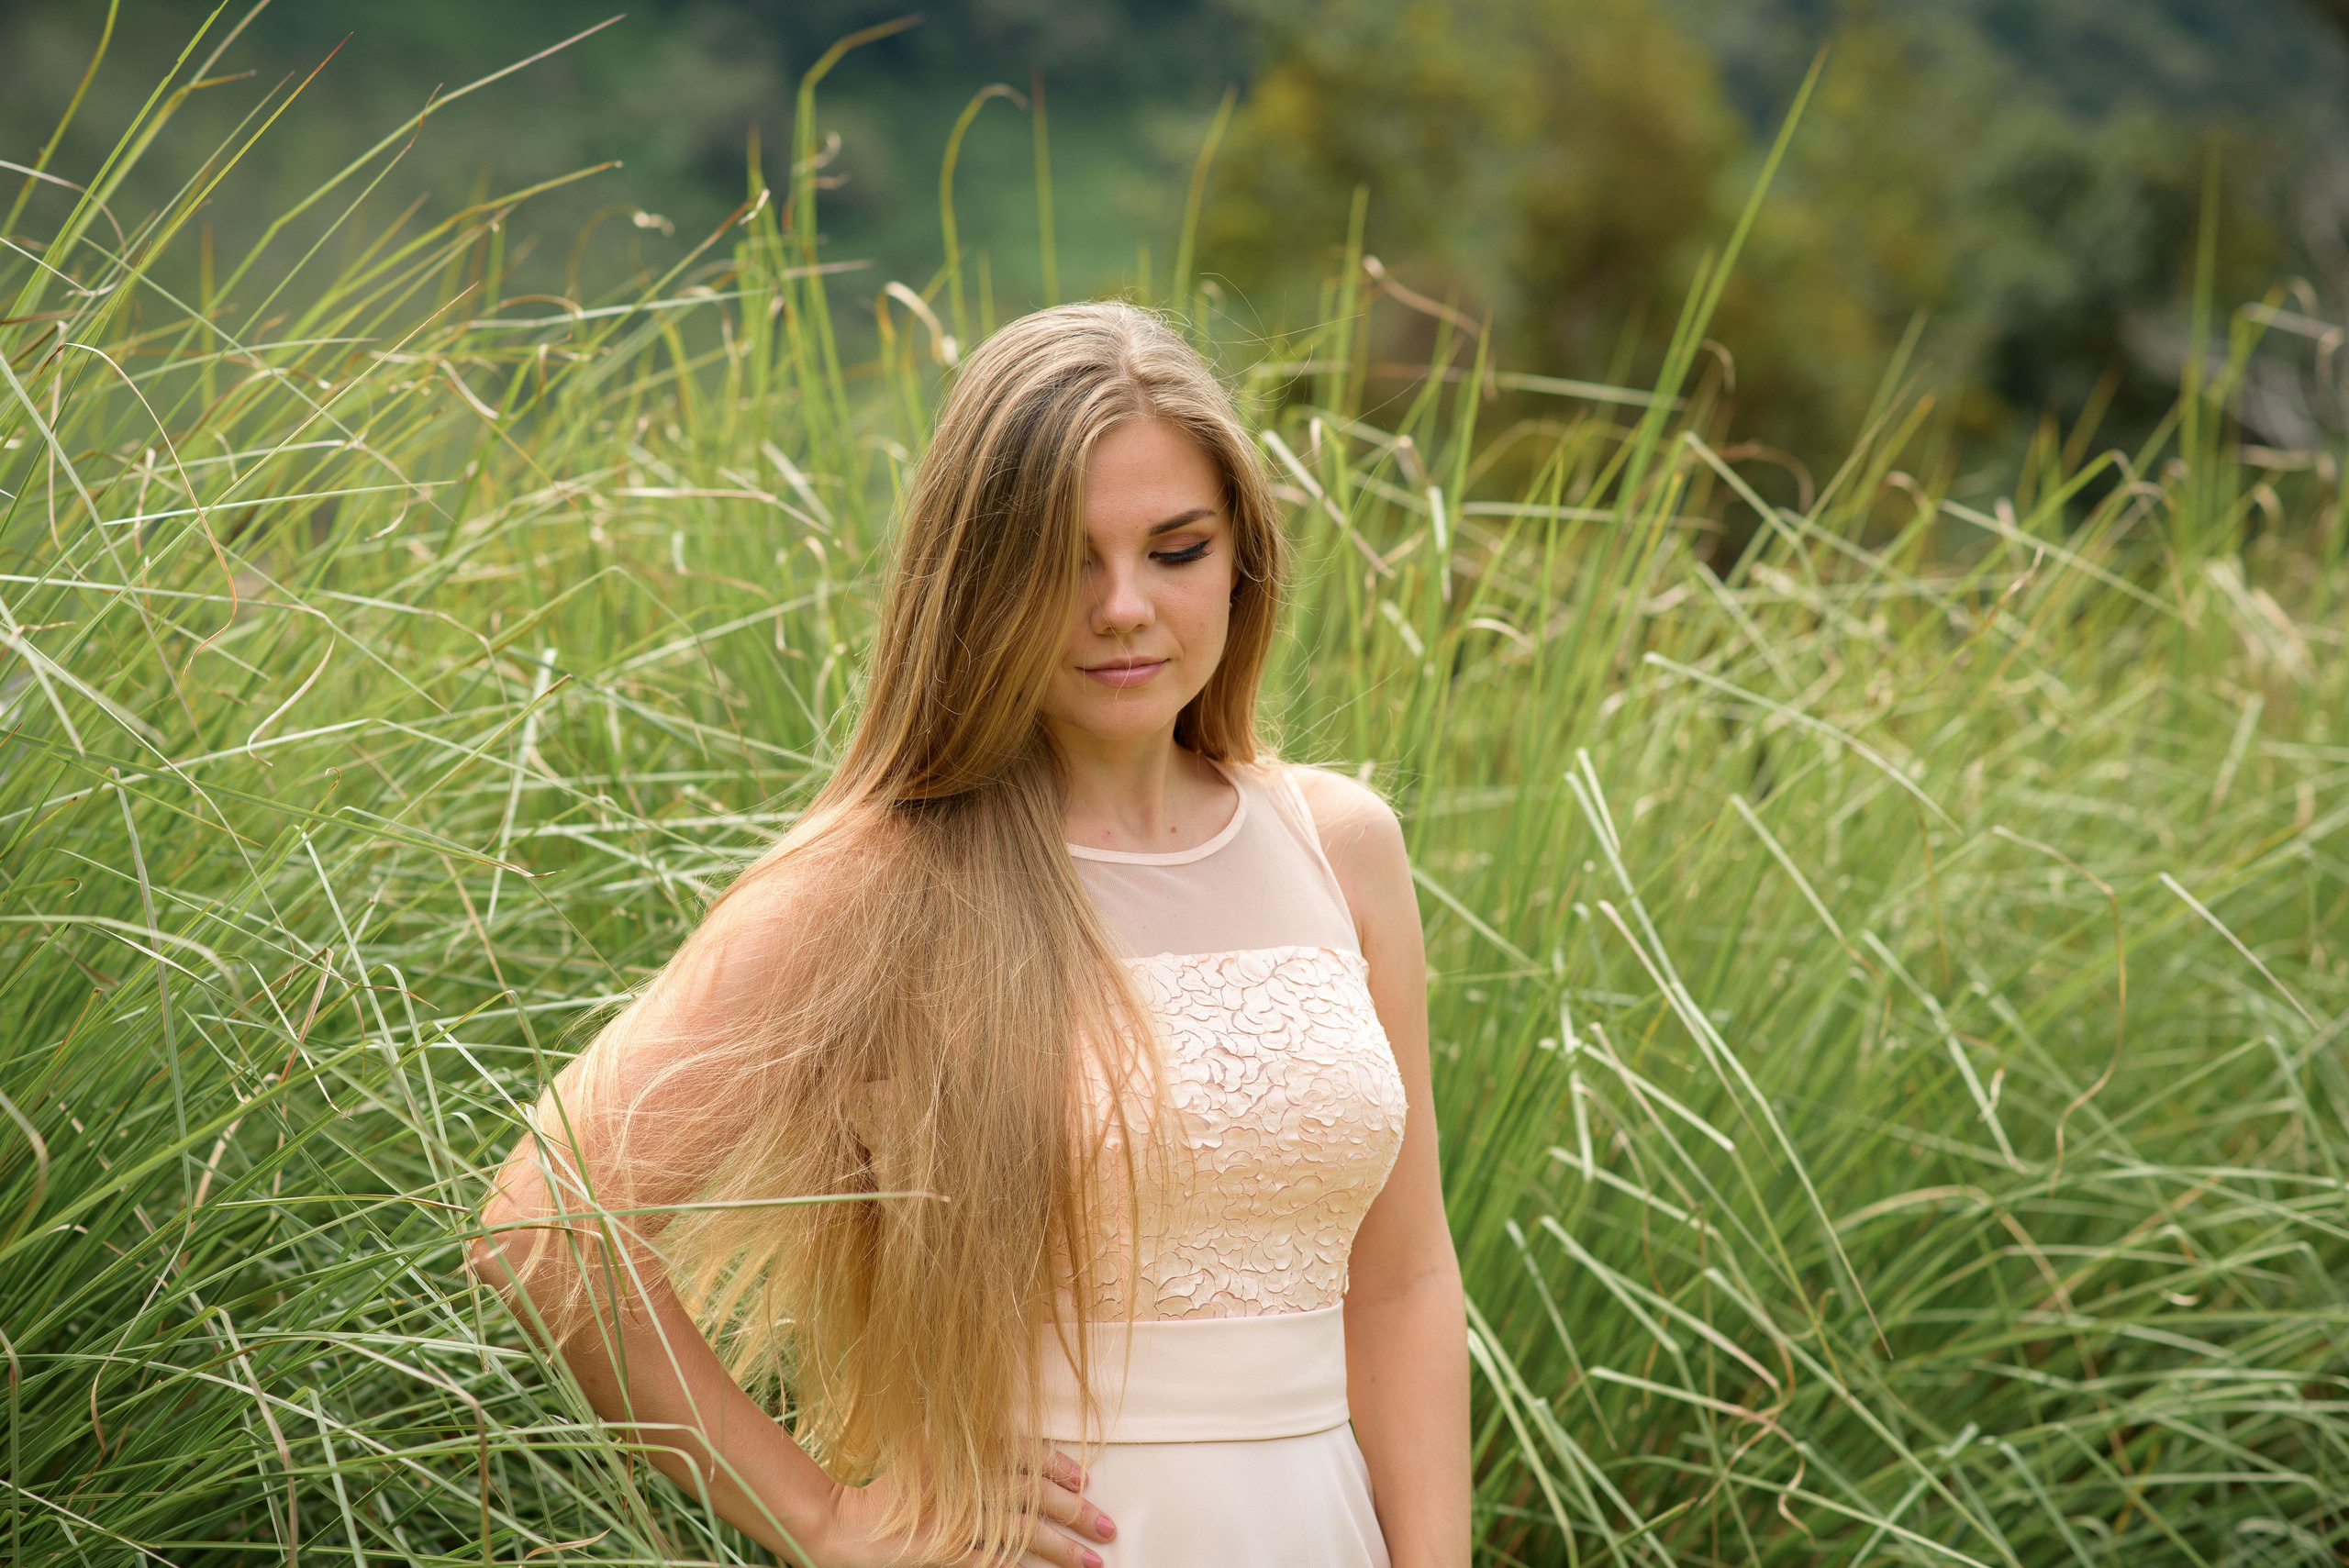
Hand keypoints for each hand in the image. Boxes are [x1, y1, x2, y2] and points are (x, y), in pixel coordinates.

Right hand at [809, 1450, 1116, 1567]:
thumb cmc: (885, 1487)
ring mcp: (962, 1519)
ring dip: (1063, 1549)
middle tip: (1107, 1526)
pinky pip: (997, 1562)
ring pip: (1026, 1532)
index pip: (1026, 1454)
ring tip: (1092, 1561)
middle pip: (1036, 1495)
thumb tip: (1001, 1441)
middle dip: (1077, 1512)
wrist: (844, 1524)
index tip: (1086, 1479)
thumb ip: (963, 1444)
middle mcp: (969, 1482)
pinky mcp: (951, 1552)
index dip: (1060, 1467)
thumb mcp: (926, 1449)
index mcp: (965, 1451)